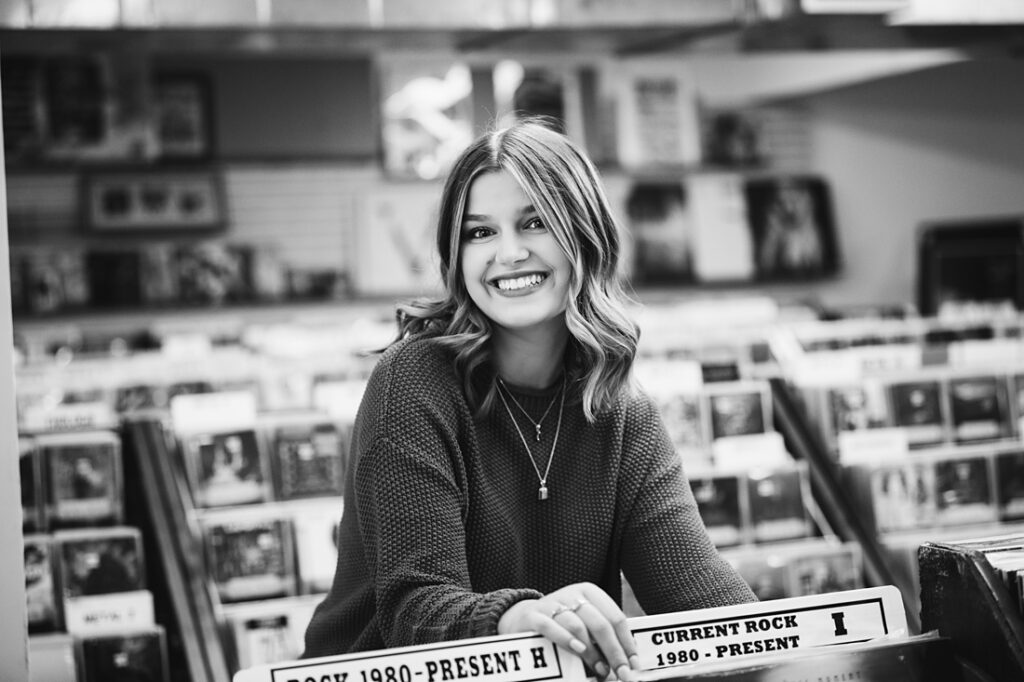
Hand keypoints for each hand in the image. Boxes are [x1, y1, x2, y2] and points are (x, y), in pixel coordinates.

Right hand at [497, 583, 639, 680]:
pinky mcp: (534, 615)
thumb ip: (602, 636)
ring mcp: (552, 603)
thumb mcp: (584, 622)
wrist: (522, 616)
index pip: (615, 617)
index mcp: (590, 592)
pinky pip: (551, 627)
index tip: (633, 664)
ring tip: (600, 669)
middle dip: (614, 651)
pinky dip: (566, 640)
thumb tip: (626, 660)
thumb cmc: (562, 623)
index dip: (626, 642)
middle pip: (600, 624)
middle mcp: (572, 594)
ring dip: (592, 652)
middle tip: (621, 672)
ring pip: (578, 626)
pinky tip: (578, 651)